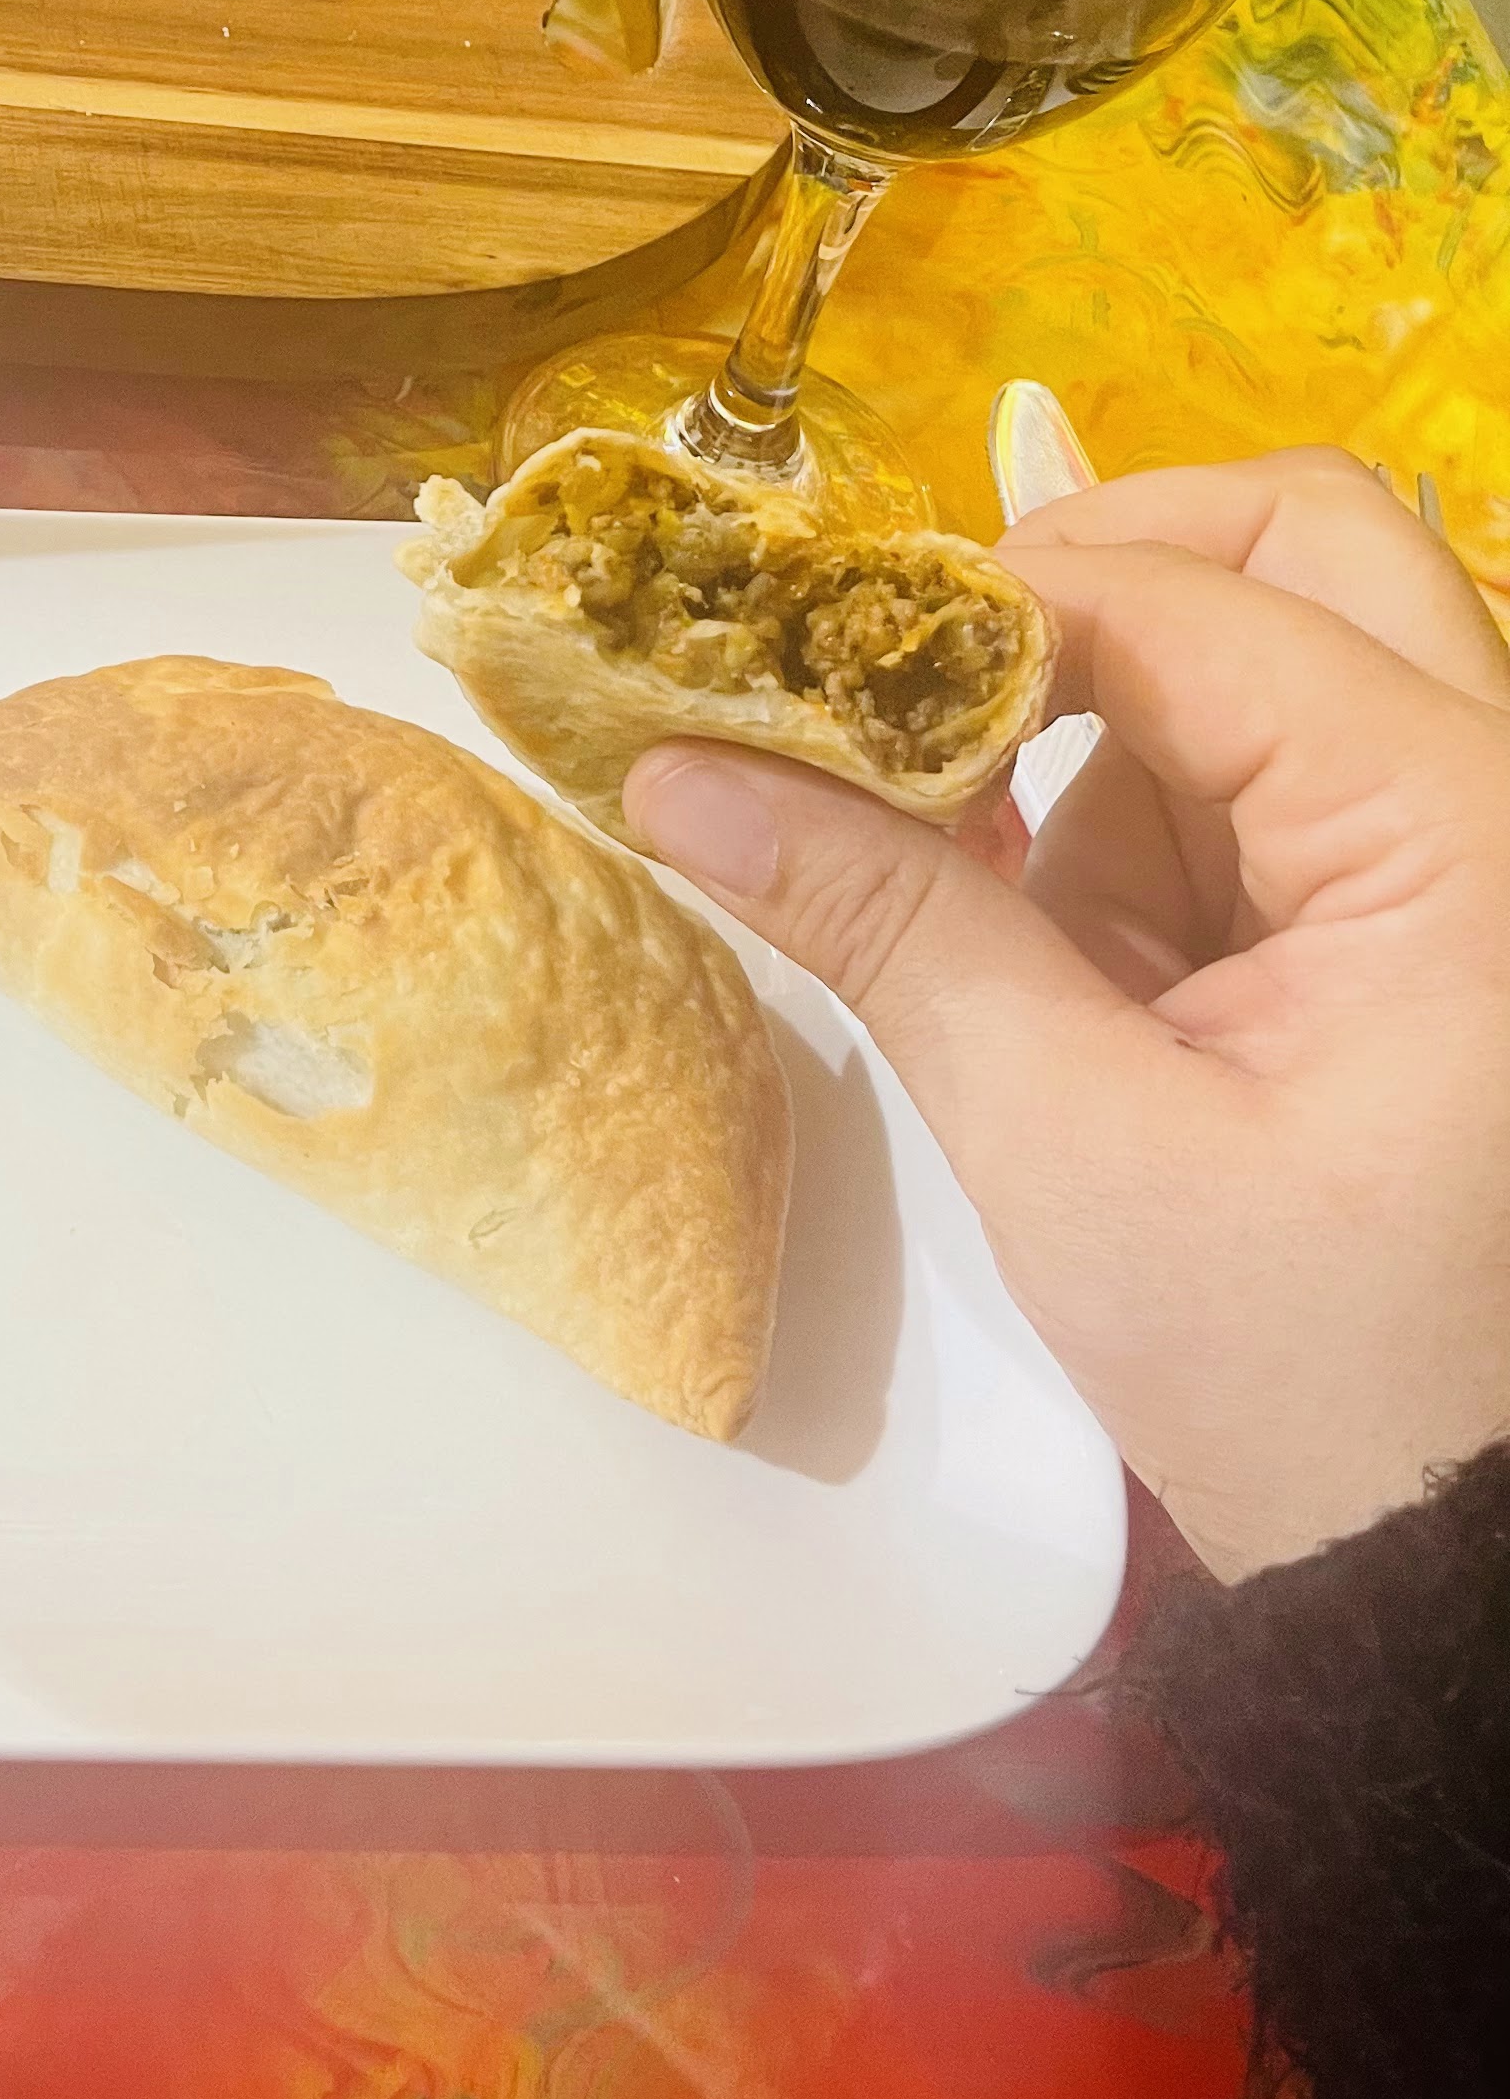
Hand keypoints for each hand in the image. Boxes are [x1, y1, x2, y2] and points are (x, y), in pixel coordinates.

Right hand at [622, 449, 1509, 1582]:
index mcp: (1467, 836)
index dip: (977, 614)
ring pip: (1288, 633)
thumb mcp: (1072, 1144)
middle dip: (1090, 579)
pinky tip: (1096, 962)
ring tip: (1017, 912)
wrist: (1463, 1562)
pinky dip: (1165, 811)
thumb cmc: (1302, 1375)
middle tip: (933, 687)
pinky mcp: (1441, 897)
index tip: (806, 678)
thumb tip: (671, 766)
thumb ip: (889, 919)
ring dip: (1122, 721)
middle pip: (1300, 536)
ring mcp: (1485, 840)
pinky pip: (1289, 758)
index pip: (1189, 610)